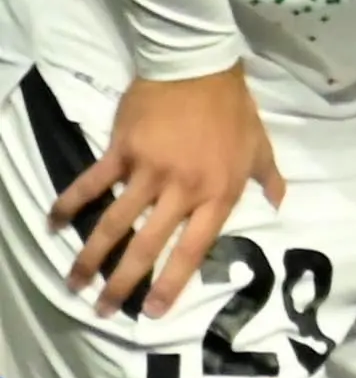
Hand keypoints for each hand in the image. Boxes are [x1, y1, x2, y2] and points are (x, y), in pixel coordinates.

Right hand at [61, 66, 273, 317]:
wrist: (198, 66)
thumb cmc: (233, 109)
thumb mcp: (261, 146)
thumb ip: (269, 179)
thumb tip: (280, 204)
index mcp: (217, 193)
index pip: (193, 249)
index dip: (172, 282)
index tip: (153, 310)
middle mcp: (182, 189)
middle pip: (148, 245)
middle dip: (124, 282)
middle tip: (104, 309)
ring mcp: (148, 170)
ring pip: (114, 222)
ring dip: (91, 254)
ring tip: (74, 280)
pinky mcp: (121, 151)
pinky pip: (92, 182)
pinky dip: (71, 202)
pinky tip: (54, 222)